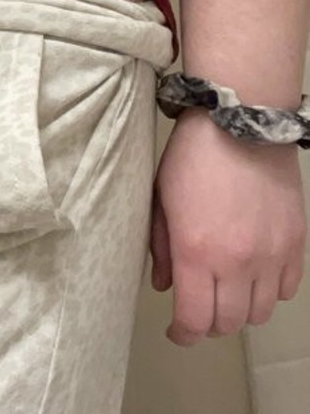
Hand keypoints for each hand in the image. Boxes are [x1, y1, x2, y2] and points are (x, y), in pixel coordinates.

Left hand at [150, 109, 305, 343]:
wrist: (240, 123)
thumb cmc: (193, 156)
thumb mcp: (162, 198)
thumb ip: (161, 246)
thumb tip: (165, 284)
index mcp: (197, 252)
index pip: (194, 319)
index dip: (183, 334)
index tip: (178, 331)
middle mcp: (237, 262)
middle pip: (228, 324)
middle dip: (209, 324)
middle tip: (199, 310)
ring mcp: (271, 256)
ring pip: (260, 313)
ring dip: (241, 310)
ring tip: (227, 291)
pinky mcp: (295, 244)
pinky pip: (286, 290)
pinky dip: (269, 291)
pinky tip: (254, 274)